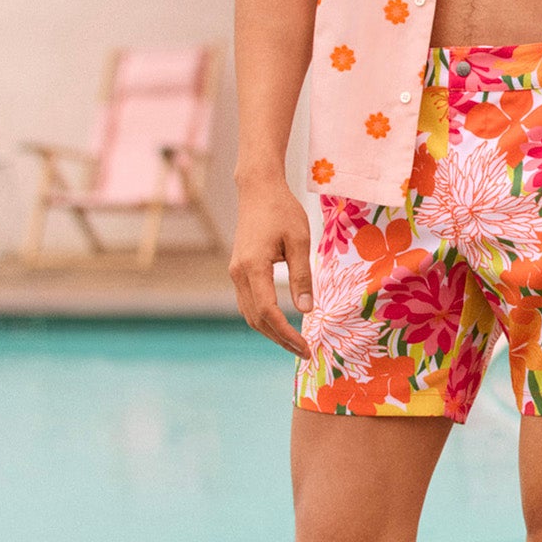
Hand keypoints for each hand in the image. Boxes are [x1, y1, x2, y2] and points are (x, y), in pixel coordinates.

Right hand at [230, 175, 313, 356]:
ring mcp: (235, 273)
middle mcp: (238, 274)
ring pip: (250, 314)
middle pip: (256, 319)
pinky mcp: (239, 270)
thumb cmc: (282, 211)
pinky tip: (281, 324)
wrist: (258, 190)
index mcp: (253, 267)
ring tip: (295, 343)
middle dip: (280, 339)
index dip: (287, 334)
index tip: (306, 347)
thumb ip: (301, 276)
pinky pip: (249, 303)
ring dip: (271, 332)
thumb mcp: (299, 241)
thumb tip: (306, 310)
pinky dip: (264, 318)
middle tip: (305, 352)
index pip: (268, 312)